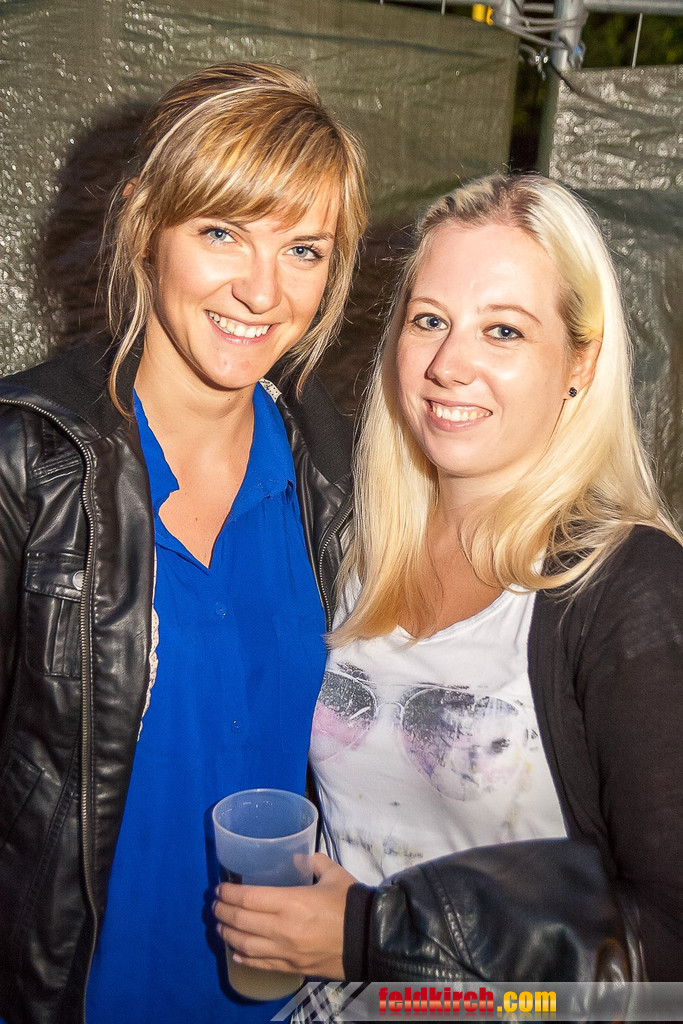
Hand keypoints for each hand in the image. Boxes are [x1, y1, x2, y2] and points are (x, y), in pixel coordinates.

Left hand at [214, 853, 355, 979]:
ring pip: (245, 945)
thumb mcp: (333, 874)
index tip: (219, 889)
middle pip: (241, 921)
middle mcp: (283, 929)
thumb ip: (313, 862)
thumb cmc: (350, 904)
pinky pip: (260, 964)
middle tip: (214, 906)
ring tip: (219, 926)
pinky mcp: (291, 968)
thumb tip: (296, 858)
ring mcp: (285, 952)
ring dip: (228, 934)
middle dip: (222, 913)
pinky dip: (243, 957)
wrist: (370, 941)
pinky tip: (235, 952)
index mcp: (292, 902)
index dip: (229, 894)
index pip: (248, 898)